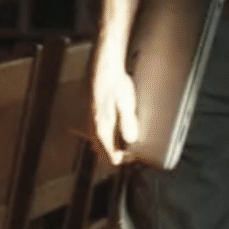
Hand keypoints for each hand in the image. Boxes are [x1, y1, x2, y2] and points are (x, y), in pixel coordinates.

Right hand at [89, 47, 139, 166]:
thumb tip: (132, 140)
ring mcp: (92, 123)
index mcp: (101, 129)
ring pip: (100, 145)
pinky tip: (120, 130)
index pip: (110, 157)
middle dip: (119, 156)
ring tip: (129, 142)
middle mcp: (94, 129)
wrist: (103, 68)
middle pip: (104, 154)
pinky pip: (100, 136)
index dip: (125, 160)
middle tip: (134, 151)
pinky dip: (109, 139)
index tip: (136, 155)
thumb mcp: (126, 102)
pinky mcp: (94, 117)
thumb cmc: (115, 83)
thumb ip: (128, 122)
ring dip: (113, 147)